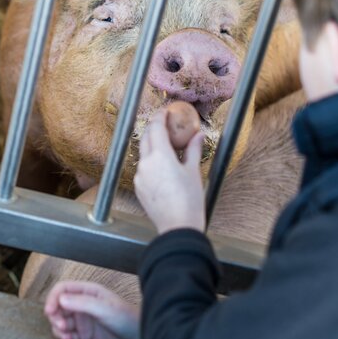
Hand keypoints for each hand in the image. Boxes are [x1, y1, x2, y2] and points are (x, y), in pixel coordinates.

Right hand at [44, 281, 140, 338]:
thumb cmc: (128, 319)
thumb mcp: (105, 308)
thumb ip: (83, 303)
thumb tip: (61, 299)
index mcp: (88, 292)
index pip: (62, 289)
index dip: (53, 299)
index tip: (50, 311)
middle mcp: (83, 306)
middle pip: (58, 308)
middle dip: (55, 318)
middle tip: (63, 327)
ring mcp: (83, 322)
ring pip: (60, 324)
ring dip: (60, 332)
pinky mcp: (85, 337)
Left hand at [134, 108, 205, 233]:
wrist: (177, 227)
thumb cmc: (189, 200)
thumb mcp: (193, 172)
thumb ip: (193, 150)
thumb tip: (198, 135)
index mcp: (160, 156)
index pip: (155, 127)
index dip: (160, 116)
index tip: (166, 111)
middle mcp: (145, 163)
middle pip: (146, 137)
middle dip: (154, 128)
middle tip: (166, 124)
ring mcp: (139, 176)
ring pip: (143, 153)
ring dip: (153, 145)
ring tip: (167, 146)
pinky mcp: (138, 187)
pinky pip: (143, 168)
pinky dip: (151, 161)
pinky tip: (162, 166)